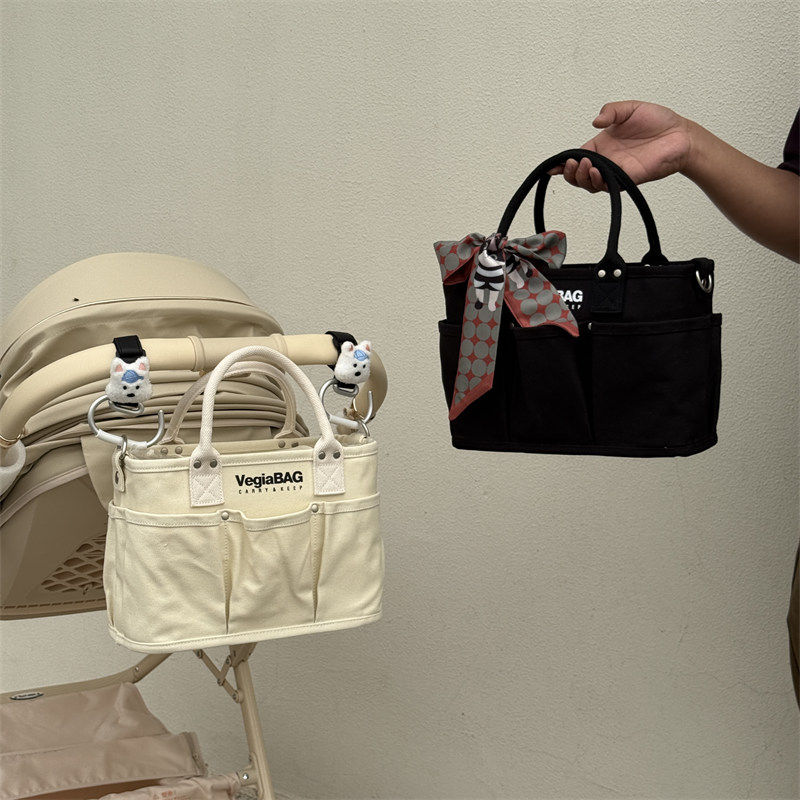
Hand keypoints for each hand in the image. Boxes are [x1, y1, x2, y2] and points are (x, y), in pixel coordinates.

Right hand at [553, 101, 693, 191]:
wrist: (680, 134)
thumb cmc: (658, 121)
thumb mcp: (630, 108)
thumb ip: (612, 112)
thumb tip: (595, 121)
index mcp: (601, 145)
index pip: (576, 157)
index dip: (563, 163)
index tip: (553, 165)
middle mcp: (605, 161)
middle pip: (578, 175)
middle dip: (570, 172)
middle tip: (574, 163)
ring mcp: (614, 172)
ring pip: (588, 183)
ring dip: (581, 177)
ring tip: (584, 165)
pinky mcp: (626, 180)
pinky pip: (606, 187)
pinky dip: (597, 181)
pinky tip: (597, 171)